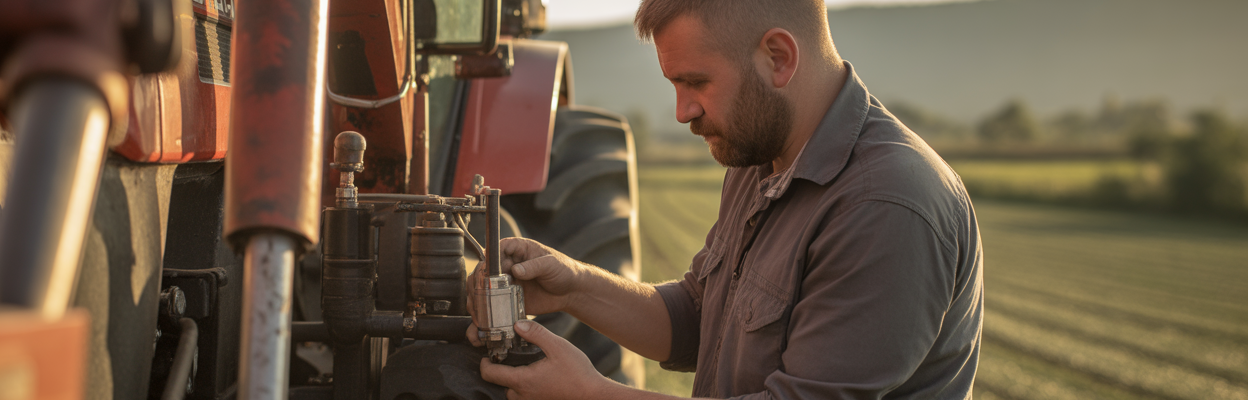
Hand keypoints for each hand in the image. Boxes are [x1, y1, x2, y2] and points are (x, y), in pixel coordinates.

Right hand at [471, 237, 583, 315]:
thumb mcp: (551, 264)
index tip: (487, 272)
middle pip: (484, 270)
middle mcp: (508, 265)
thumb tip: (516, 270)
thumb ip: (534, 266)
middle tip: (481, 294)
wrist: (571, 292)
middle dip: (479, 282)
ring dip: (479, 299)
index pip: (496, 250)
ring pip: (484, 288)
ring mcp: (506, 282)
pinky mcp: (508, 299)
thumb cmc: (563, 270)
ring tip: (481, 309)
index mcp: (516, 249)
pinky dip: (487, 312)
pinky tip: (485, 319)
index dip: (489, 260)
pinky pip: (494, 304)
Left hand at [479, 320, 611, 399]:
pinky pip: (523, 397)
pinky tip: (534, 375)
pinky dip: (522, 387)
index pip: (490, 374)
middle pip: (499, 384)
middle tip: (505, 356)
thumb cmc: (577, 373)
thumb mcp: (558, 346)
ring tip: (520, 365)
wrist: (593, 395)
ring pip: (511, 393)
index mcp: (523, 380)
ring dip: (511, 381)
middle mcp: (523, 395)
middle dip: (498, 371)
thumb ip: (536, 333)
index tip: (487, 354)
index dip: (484, 363)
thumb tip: (517, 324)